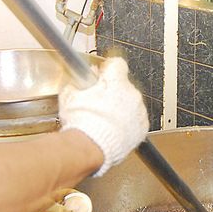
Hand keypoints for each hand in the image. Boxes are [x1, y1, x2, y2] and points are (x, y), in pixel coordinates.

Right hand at [58, 57, 148, 175]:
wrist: (90, 147)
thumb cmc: (81, 123)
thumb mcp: (70, 96)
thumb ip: (77, 83)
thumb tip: (78, 81)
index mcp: (116, 80)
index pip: (117, 64)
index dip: (108, 69)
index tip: (103, 75)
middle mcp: (131, 92)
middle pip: (124, 86)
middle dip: (113, 92)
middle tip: (99, 103)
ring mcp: (138, 111)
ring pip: (131, 104)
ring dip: (121, 109)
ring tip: (105, 120)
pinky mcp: (142, 128)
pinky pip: (136, 121)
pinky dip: (128, 124)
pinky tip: (114, 129)